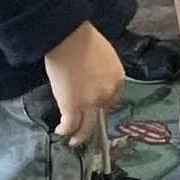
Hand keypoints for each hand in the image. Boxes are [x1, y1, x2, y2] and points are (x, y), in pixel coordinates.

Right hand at [43, 22, 123, 146]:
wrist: (69, 39)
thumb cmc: (85, 41)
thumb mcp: (105, 58)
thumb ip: (103, 74)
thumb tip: (94, 82)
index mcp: (118, 80)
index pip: (113, 100)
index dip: (103, 106)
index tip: (96, 109)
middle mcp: (107, 94)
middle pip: (101, 114)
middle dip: (93, 121)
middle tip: (86, 128)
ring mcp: (90, 103)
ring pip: (87, 126)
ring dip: (81, 135)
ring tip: (75, 141)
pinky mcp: (72, 106)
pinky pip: (70, 124)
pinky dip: (65, 129)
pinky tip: (61, 131)